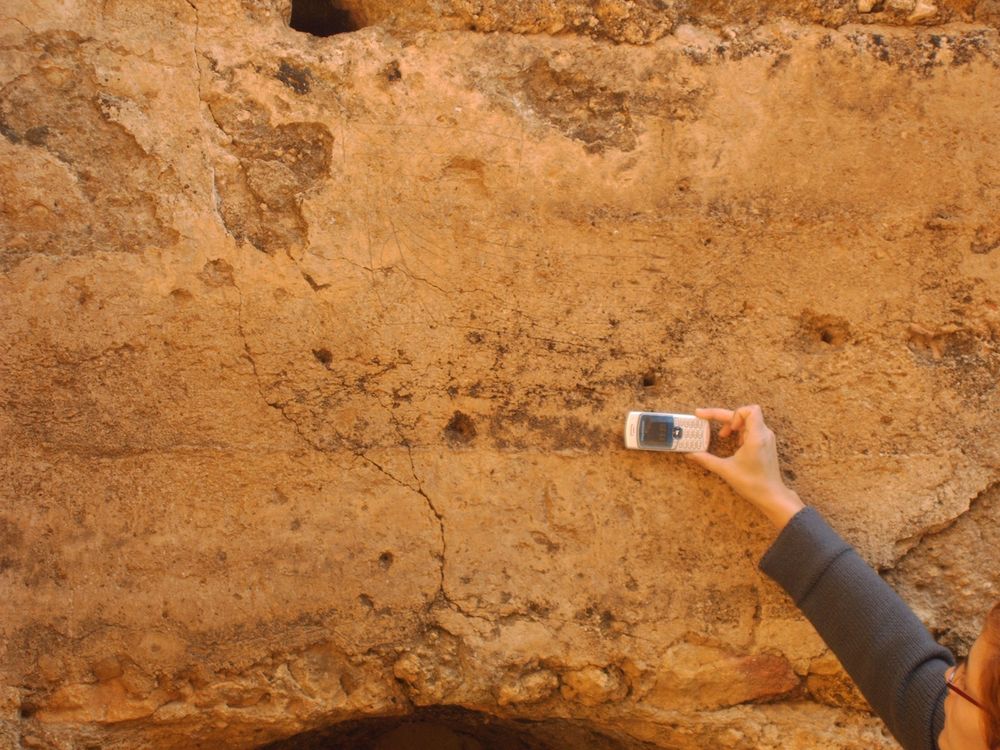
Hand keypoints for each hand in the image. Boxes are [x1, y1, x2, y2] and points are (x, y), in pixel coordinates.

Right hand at [685, 405, 803, 529]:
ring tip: (723, 437)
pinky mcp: (766, 444)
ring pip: (748, 421)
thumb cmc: (753, 483)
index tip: (721, 426)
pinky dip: (739, 432)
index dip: (733, 414)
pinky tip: (734, 444)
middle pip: (744, 414)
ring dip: (733, 425)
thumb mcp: (726, 470)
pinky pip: (751, 429)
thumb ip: (706, 459)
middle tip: (706, 422)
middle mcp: (764, 434)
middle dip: (725, 418)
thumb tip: (690, 454)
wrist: (771, 496)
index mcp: (757, 437)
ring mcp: (766, 438)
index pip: (749, 410)